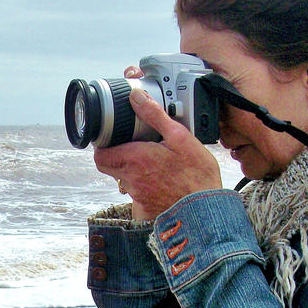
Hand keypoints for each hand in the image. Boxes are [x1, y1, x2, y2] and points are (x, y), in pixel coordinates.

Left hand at [94, 87, 222, 219]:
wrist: (206, 209)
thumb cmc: (196, 175)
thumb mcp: (179, 137)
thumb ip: (154, 115)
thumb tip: (136, 98)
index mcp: (135, 159)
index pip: (101, 156)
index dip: (102, 147)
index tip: (112, 139)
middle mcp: (132, 180)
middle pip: (108, 168)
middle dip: (115, 156)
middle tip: (130, 147)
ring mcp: (138, 196)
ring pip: (123, 180)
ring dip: (130, 170)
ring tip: (150, 162)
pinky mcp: (146, 209)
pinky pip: (137, 195)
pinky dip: (144, 186)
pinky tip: (160, 180)